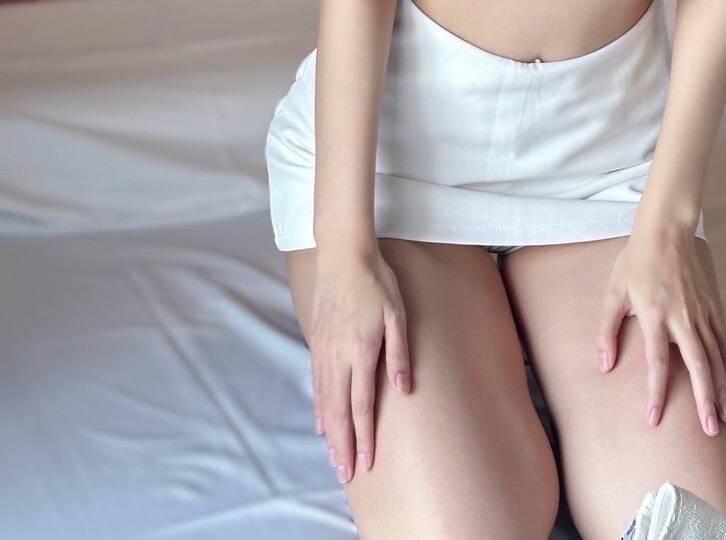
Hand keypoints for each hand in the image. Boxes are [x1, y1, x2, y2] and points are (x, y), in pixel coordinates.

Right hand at [308, 246, 411, 481]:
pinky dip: (318, 407)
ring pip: (324, 401)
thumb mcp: (398, 314)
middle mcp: (338, 356)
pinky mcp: (317, 342)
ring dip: (329, 432)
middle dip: (343, 446)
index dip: (364, 437)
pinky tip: (320, 422)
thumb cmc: (377, 281)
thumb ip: (399, 352)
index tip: (367, 462)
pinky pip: (316, 383)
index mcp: (361, 351)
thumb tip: (405, 388)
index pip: (361, 405)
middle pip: (338, 411)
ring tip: (334, 456)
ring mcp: (324, 350)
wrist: (343, 255)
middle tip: (346, 474)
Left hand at [595, 224, 725, 435]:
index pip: (657, 362)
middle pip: (697, 365)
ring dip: (720, 388)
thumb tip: (604, 366)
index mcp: (655, 314)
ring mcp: (700, 311)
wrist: (666, 230)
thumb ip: (607, 330)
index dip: (656, 392)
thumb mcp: (613, 292)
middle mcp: (681, 317)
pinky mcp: (711, 305)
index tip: (653, 418)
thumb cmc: (636, 261)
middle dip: (704, 400)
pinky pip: (722, 340)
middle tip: (710, 430)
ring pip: (714, 356)